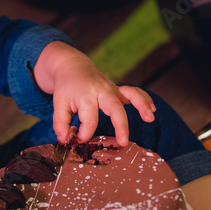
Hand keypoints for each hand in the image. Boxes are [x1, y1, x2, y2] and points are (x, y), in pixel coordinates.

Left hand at [34, 41, 155, 145]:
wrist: (73, 66)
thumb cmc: (66, 87)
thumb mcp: (58, 103)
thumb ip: (60, 123)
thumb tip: (64, 141)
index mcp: (85, 95)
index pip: (90, 118)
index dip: (85, 133)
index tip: (78, 140)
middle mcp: (101, 91)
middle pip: (114, 107)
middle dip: (120, 126)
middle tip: (123, 143)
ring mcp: (112, 89)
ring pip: (130, 95)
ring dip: (141, 105)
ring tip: (150, 118)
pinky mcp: (118, 90)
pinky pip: (135, 92)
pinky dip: (145, 100)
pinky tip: (151, 112)